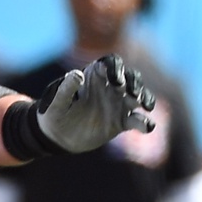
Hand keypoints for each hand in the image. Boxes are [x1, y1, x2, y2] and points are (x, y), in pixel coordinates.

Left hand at [32, 54, 155, 152]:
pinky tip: (147, 127)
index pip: (112, 64)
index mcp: (95, 76)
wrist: (58, 137)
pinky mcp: (122, 122)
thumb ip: (66, 89)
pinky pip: (137, 120)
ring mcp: (118, 104)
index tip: (117, 81)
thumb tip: (76, 75)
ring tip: (145, 106)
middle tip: (133, 94)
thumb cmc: (54, 114)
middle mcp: (110, 87)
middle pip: (130, 78)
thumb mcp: (56, 103)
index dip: (117, 69)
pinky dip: (145, 122)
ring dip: (145, 98)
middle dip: (135, 84)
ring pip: (139, 96)